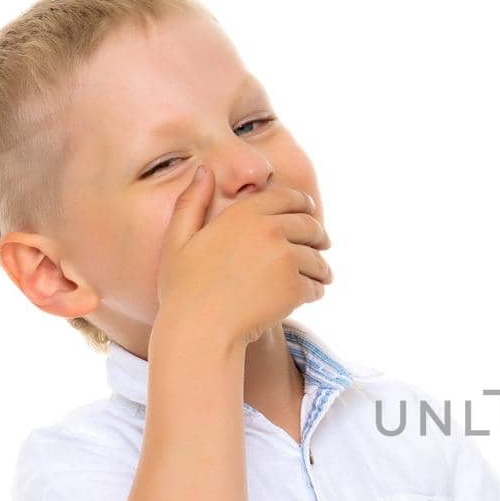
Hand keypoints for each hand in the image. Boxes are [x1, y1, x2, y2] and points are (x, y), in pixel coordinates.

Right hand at [155, 164, 332, 348]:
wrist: (199, 329)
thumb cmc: (184, 289)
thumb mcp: (177, 240)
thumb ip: (191, 202)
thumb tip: (203, 171)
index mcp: (245, 214)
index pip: (289, 198)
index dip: (303, 204)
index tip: (309, 211)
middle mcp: (270, 230)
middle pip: (310, 225)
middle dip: (318, 235)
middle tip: (322, 244)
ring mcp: (286, 258)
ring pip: (317, 258)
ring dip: (320, 267)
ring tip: (319, 276)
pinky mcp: (296, 287)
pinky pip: (316, 285)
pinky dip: (315, 290)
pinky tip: (307, 296)